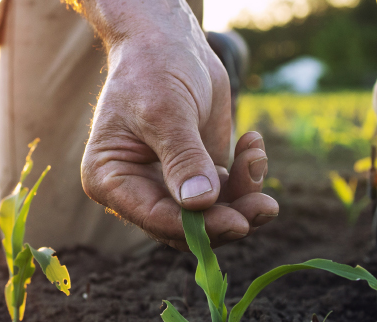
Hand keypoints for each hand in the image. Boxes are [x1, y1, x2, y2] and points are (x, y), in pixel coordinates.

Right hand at [79, 2, 277, 249]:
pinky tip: (253, 143)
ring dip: (244, 195)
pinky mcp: (199, 173)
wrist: (167, 39)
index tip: (237, 222)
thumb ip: (183, 158)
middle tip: (266, 206)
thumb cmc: (153, 69)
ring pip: (212, 215)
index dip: (197, 226)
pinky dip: (247, 174)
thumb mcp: (165, 111)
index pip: (154, 218)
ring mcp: (170, 184)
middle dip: (228, 217)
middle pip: (186, 226)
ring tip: (257, 157)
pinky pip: (228, 192)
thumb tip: (200, 203)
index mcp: (111, 179)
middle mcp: (137, 189)